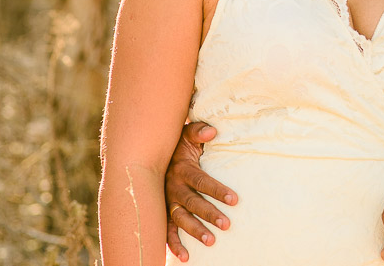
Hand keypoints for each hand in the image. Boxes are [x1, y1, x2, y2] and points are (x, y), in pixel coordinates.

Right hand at [163, 121, 237, 261]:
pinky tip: (185, 257)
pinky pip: (165, 231)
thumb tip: (212, 130)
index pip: (202, 181)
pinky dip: (173, 245)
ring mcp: (167, 202)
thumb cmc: (176, 146)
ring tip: (211, 241)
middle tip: (227, 224)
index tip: (234, 200)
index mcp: (182, 169)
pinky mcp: (162, 213)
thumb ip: (198, 132)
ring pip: (180, 219)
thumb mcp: (185, 135)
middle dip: (209, 214)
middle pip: (193, 203)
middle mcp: (173, 187)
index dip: (217, 190)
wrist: (148, 155)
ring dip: (194, 231)